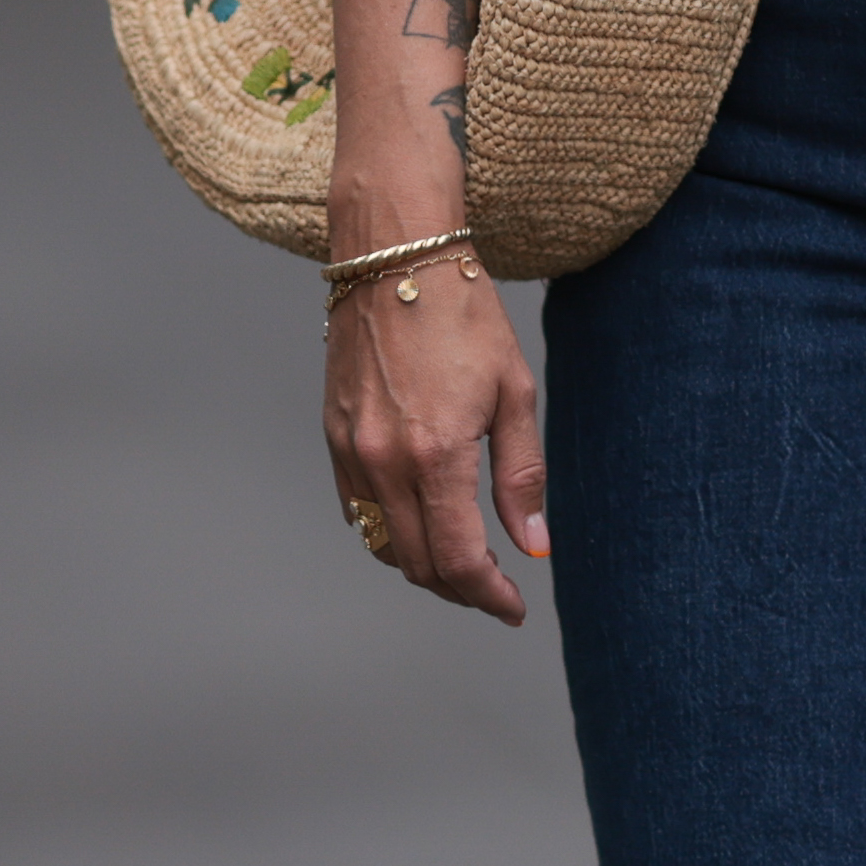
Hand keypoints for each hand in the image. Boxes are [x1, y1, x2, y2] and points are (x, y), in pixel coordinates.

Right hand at [325, 252, 545, 622]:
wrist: (395, 258)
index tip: (513, 607)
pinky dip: (389, 535)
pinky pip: (357, 513)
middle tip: (495, 587)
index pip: (458, 559)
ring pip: (382, 547)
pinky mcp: (333, 439)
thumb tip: (532, 545)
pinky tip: (421, 524)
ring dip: (424, 567)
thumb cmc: (463, 315)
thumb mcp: (514, 392)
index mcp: (435, 453)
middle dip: (460, 590)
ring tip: (463, 560)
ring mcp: (351, 453)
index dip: (488, 596)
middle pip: (417, 565)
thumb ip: (521, 476)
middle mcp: (384, 461)